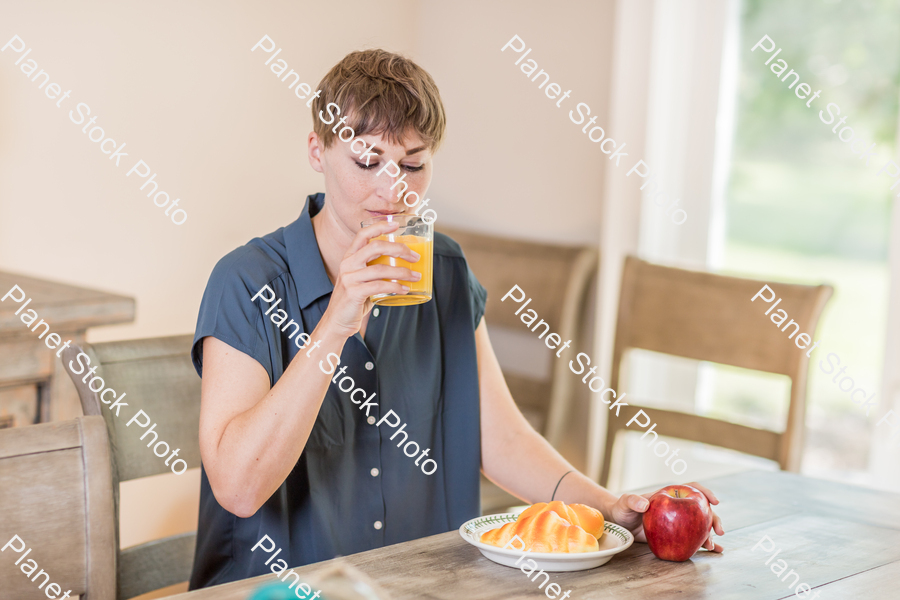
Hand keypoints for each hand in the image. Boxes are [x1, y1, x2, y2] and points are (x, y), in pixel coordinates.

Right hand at [322, 220, 420, 337]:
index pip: (363, 234)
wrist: (337, 321)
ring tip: (416, 276)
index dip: (379, 227)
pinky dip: (395, 287)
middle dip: (399, 249)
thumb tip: (403, 266)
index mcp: (350, 257)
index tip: (396, 225)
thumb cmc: (354, 300)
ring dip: (403, 272)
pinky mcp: (354, 293)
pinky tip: (405, 290)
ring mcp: (350, 278)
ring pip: (381, 269)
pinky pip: (380, 286)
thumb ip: (375, 270)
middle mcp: (348, 264)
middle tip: (415, 256)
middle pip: (375, 247)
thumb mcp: (362, 280)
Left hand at [608, 481, 724, 553]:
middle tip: (719, 531)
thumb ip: (633, 501)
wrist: (621, 523)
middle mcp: (678, 507)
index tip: (715, 501)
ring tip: (712, 547)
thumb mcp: (626, 503)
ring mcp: (679, 521)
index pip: (691, 488)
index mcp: (670, 495)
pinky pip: (693, 538)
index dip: (705, 493)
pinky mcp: (676, 534)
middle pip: (701, 510)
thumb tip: (645, 504)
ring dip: (709, 534)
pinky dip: (704, 544)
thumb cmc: (623, 509)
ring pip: (700, 525)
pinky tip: (713, 551)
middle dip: (714, 519)